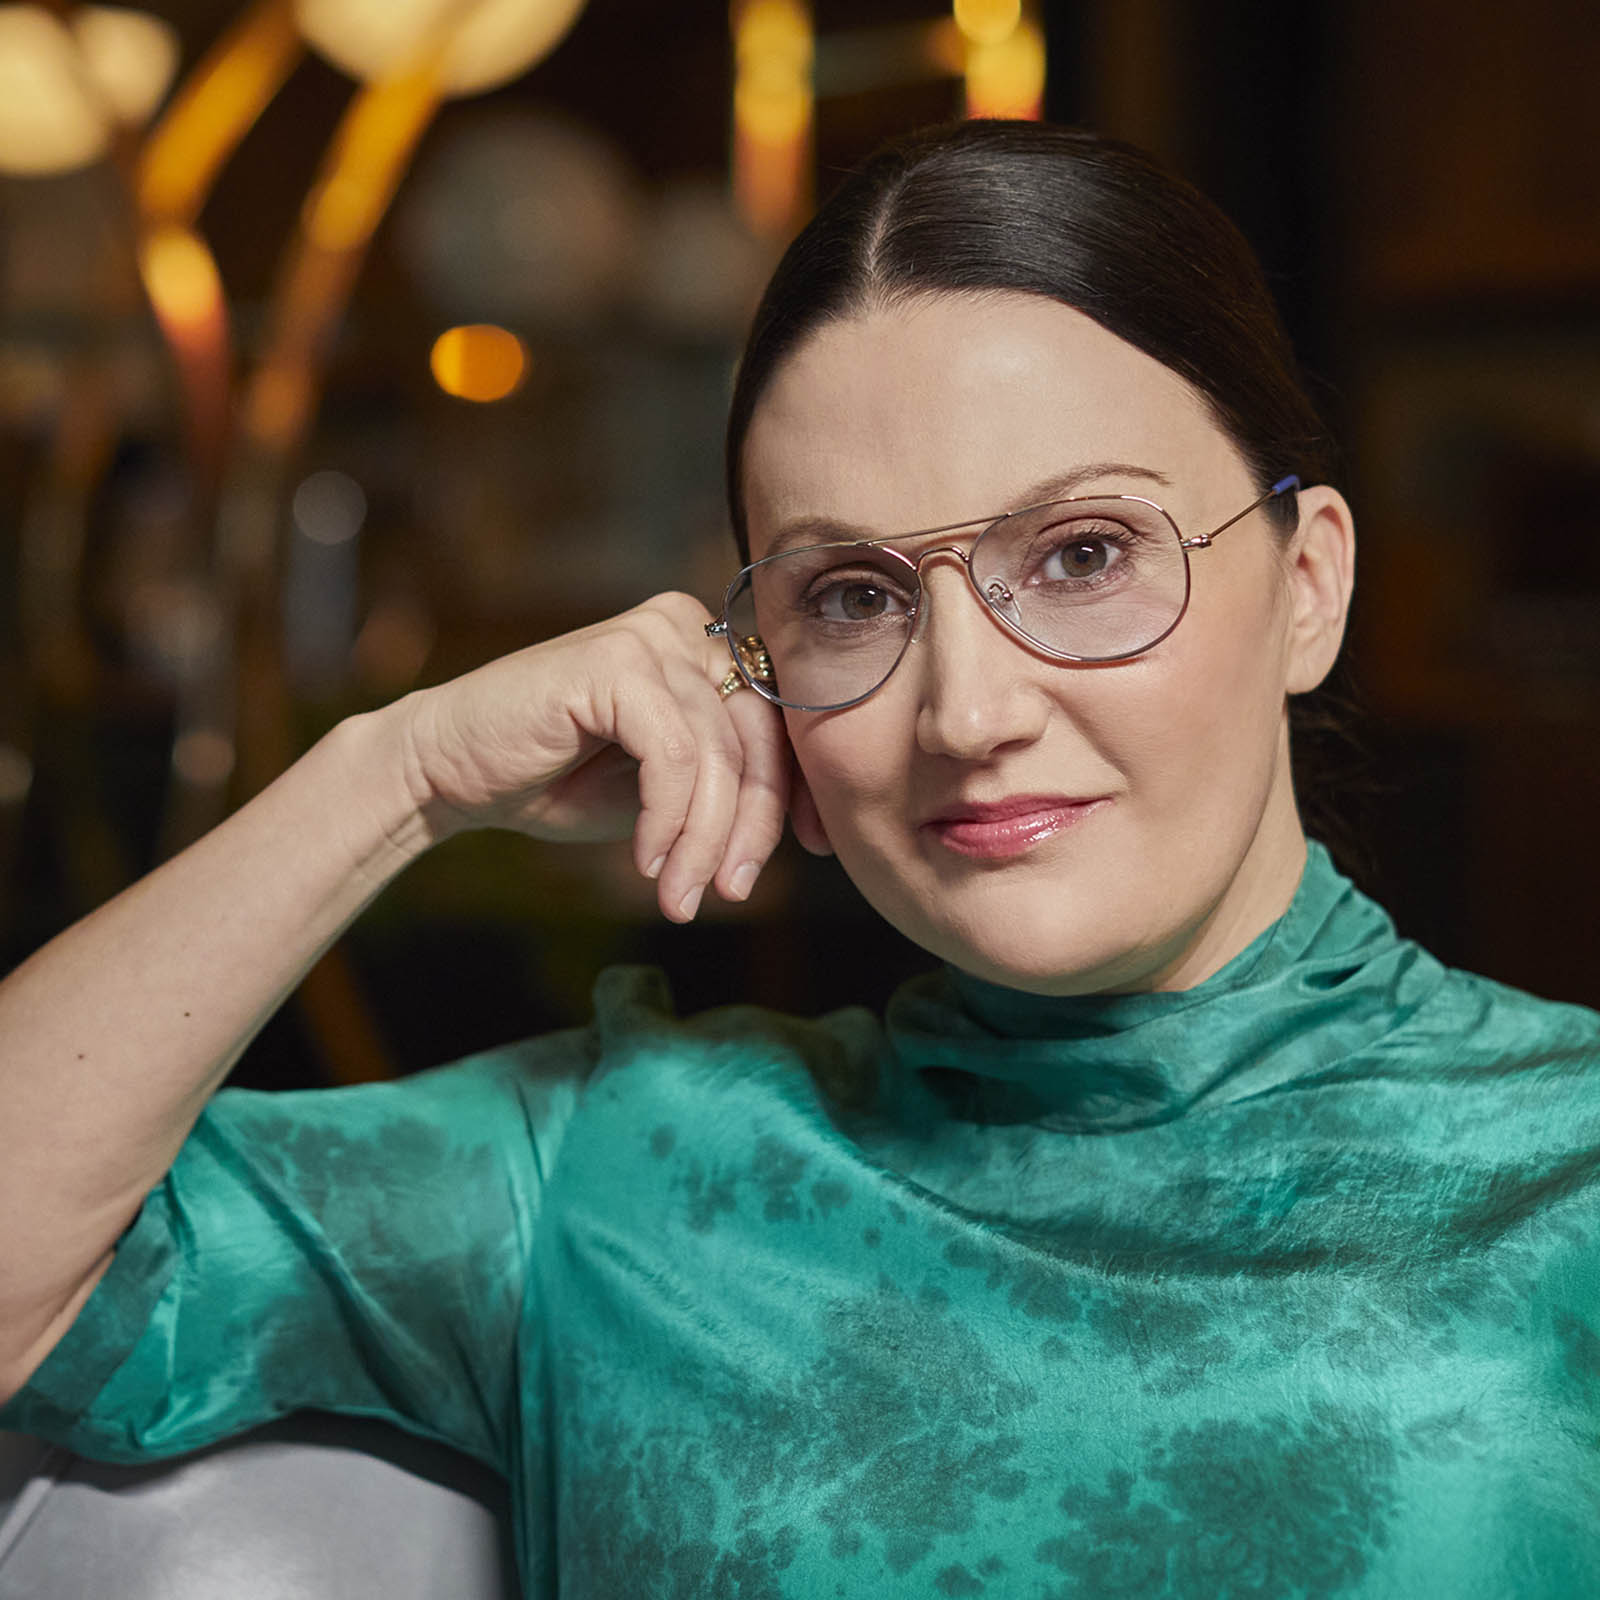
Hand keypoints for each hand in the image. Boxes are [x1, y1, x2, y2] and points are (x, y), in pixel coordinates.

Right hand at [391, 592, 788, 920]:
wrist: (450, 770)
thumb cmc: (554, 781)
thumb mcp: (661, 790)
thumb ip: (721, 788)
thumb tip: (800, 824)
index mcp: (704, 648)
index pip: (779, 721)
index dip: (796, 791)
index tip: (810, 850)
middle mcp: (685, 627)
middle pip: (758, 736)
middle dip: (752, 826)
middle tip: (731, 892)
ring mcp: (650, 636)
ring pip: (716, 754)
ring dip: (702, 839)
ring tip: (679, 895)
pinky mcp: (614, 661)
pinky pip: (674, 754)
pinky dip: (668, 817)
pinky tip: (647, 861)